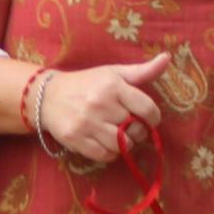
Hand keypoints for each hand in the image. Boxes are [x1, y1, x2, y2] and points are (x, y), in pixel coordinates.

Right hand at [31, 56, 164, 165]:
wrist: (46, 96)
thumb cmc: (86, 84)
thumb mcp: (113, 73)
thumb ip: (142, 71)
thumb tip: (167, 58)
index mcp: (112, 86)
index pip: (147, 109)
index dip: (153, 118)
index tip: (147, 118)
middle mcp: (99, 104)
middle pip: (136, 130)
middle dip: (137, 131)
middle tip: (128, 126)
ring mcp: (86, 122)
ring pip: (122, 145)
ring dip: (124, 144)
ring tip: (117, 135)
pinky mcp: (74, 138)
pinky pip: (104, 155)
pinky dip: (109, 153)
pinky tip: (104, 143)